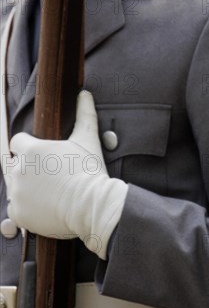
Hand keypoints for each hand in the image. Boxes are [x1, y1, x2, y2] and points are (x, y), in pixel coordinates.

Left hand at [5, 91, 127, 258]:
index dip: (29, 149)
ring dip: (27, 189)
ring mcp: (17, 192)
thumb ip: (84, 115)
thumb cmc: (91, 172)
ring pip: (14, 187)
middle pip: (13, 166)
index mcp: (31, 149)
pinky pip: (15, 209)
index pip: (17, 143)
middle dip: (27, 170)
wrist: (95, 205)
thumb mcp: (88, 141)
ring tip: (50, 194)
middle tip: (50, 178)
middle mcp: (19, 169)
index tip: (45, 159)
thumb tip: (85, 94)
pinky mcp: (19, 213)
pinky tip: (45, 208)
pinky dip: (27, 210)